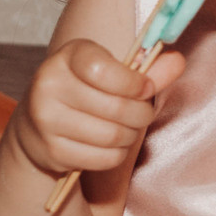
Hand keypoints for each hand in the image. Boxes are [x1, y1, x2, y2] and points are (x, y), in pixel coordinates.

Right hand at [8, 39, 184, 177]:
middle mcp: (49, 85)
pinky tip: (110, 145)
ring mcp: (46, 120)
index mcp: (67, 57)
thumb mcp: (111, 73)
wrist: (37, 125)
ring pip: (112, 135)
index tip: (145, 88)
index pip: (103, 70)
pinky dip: (117, 154)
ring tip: (126, 128)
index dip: (134, 83)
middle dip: (141, 114)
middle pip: (116, 108)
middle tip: (142, 113)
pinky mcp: (51, 151)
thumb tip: (177, 61)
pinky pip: (104, 158)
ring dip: (130, 135)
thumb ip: (146, 70)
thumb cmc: (85, 92)